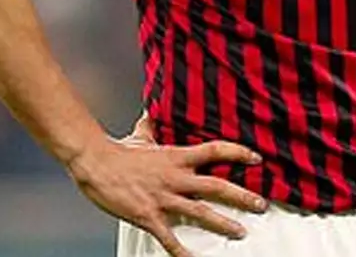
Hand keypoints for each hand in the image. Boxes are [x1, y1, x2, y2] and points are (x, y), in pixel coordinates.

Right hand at [67, 134, 267, 256]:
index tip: (256, 159)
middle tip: (261, 204)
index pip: (215, 151)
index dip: (238, 153)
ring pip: (200, 213)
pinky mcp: (148, 216)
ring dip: (223, 223)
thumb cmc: (118, 151)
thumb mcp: (141, 136)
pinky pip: (169, 237)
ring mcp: (163, 198)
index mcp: (177, 157)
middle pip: (216, 186)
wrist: (95, 163)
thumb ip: (153, 126)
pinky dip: (182, 251)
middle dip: (242, 196)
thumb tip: (153, 112)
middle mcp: (175, 177)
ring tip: (240, 232)